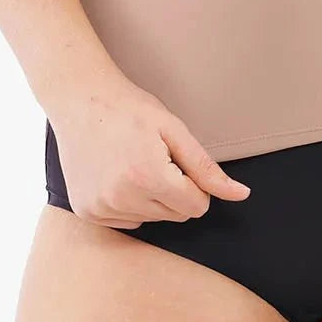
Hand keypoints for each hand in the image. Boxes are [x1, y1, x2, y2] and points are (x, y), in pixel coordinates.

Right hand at [47, 70, 251, 227]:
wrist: (80, 99)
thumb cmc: (130, 109)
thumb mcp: (174, 130)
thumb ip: (207, 169)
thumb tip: (241, 195)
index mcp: (148, 176)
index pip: (197, 207)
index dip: (195, 184)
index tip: (178, 160)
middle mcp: (122, 198)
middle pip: (176, 216)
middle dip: (175, 191)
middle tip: (154, 157)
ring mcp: (101, 208)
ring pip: (152, 220)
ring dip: (151, 197)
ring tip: (133, 162)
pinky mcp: (87, 212)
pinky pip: (127, 221)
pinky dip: (129, 203)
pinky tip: (117, 174)